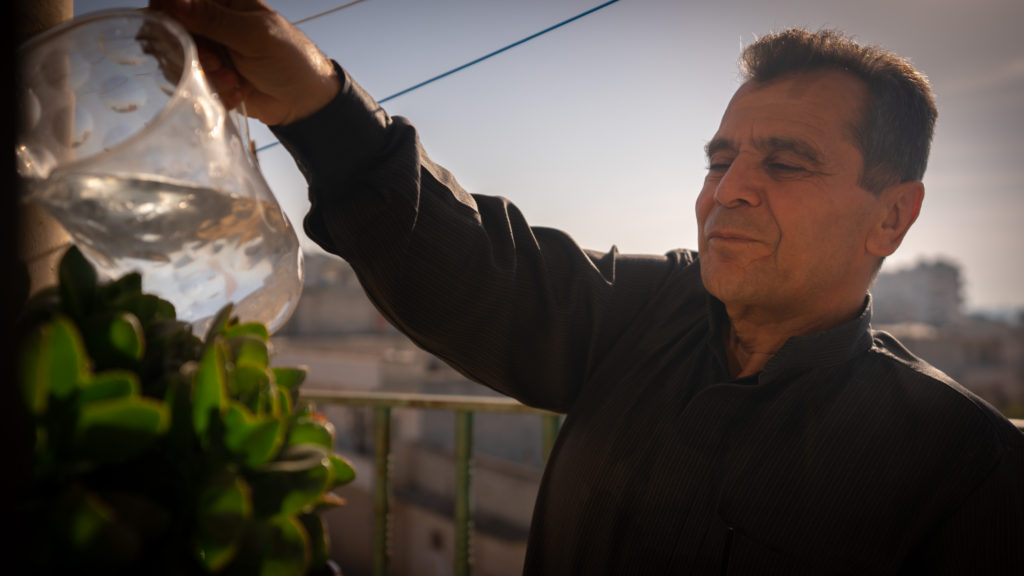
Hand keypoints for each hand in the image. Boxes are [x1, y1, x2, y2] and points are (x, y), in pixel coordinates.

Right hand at [149, 0, 340, 125]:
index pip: (177, 0)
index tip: (172, 29)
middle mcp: (211, 25)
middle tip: (215, 62)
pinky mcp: (212, 79)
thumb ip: (213, 19)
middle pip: (172, 32)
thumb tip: (173, 1)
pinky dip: (216, 92)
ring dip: (207, 75)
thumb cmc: (289, 58)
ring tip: (234, 80)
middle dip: (194, 52)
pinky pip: (195, 85)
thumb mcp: (253, 34)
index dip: (167, 11)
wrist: (305, 101)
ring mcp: (210, 52)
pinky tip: (239, 93)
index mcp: (223, 2)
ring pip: (180, 61)